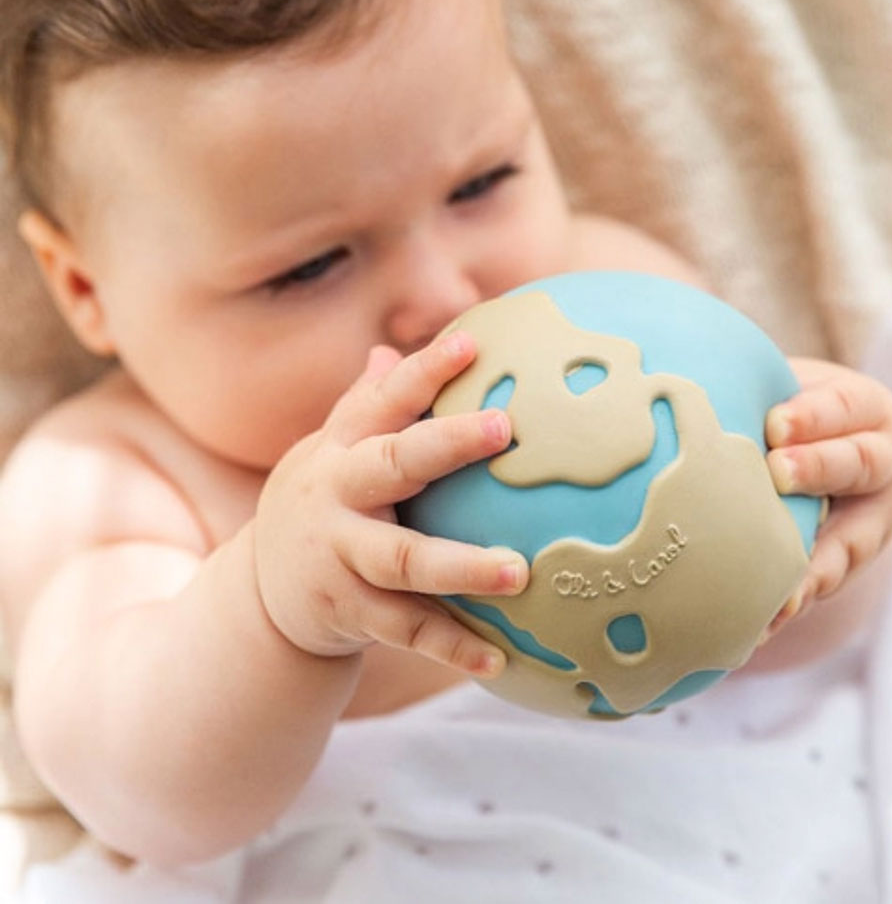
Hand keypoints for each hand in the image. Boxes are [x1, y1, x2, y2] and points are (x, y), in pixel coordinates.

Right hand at [253, 332, 527, 676]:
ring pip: (404, 560)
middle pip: (392, 465)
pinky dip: (451, 646)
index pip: (383, 400)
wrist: (259, 592)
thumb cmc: (324, 501)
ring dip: (461, 566)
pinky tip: (498, 659)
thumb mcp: (332, 451)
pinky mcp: (349, 613)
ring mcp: (340, 558)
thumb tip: (391, 350)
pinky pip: (407, 631)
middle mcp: (336, 496)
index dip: (423, 371)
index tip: (471, 345)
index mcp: (340, 449)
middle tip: (505, 429)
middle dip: (446, 444)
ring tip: (518, 571)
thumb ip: (365, 406)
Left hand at [763, 358, 891, 633]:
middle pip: (858, 464)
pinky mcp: (841, 563)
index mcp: (863, 409)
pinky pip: (821, 584)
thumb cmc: (780, 406)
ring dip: (811, 564)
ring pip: (849, 541)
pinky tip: (761, 623)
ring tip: (781, 585)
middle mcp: (877, 463)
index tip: (775, 423)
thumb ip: (753, 390)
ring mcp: (868, 519)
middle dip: (817, 469)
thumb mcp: (778, 385)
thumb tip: (686, 390)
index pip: (844, 408)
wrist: (805, 445)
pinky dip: (790, 603)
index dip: (813, 417)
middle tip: (777, 473)